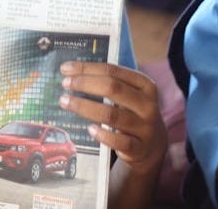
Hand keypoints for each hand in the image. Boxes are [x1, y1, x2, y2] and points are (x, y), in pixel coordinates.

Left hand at [58, 62, 166, 176]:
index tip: (65, 69)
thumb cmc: (132, 112)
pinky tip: (89, 129)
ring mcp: (145, 127)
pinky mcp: (139, 148)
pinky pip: (119, 141)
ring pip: (112, 115)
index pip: (113, 71)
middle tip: (65, 84)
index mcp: (144, 85)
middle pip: (113, 89)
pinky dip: (103, 135)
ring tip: (65, 102)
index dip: (87, 68)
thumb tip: (71, 73)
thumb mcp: (129, 95)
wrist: (153, 145)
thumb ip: (108, 83)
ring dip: (85, 107)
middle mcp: (147, 105)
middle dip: (85, 84)